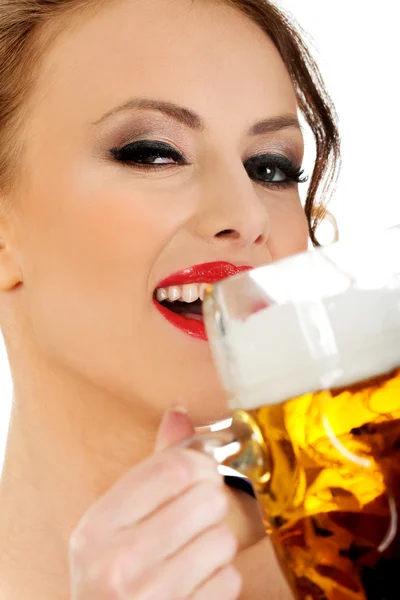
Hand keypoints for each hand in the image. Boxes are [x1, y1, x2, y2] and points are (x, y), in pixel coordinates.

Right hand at [68, 409, 241, 598]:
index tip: (202, 470)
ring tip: (191, 551)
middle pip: (207, 498)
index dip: (200, 462)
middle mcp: (118, 563)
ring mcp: (149, 598)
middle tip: (196, 514)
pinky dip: (221, 577)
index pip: (174, 467)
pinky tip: (195, 581)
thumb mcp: (115, 519)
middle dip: (211, 502)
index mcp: (98, 525)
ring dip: (217, 542)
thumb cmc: (113, 569)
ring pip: (223, 539)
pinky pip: (230, 579)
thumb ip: (154, 466)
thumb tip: (180, 410)